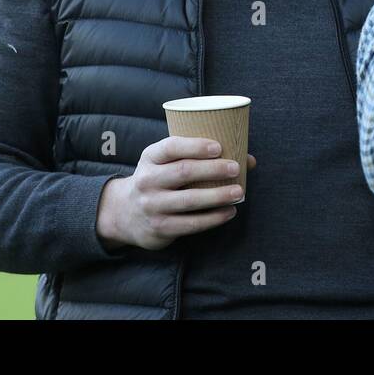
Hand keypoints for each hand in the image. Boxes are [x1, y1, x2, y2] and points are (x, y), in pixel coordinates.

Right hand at [96, 136, 256, 251]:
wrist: (124, 213)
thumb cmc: (159, 180)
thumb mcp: (166, 163)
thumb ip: (198, 157)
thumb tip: (248, 158)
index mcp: (150, 157)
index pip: (171, 147)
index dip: (196, 146)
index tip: (218, 147)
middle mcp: (147, 180)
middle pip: (183, 172)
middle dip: (213, 169)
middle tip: (235, 168)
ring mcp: (152, 205)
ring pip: (189, 200)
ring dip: (217, 196)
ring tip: (238, 192)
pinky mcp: (160, 228)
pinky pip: (191, 224)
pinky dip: (213, 218)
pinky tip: (229, 212)